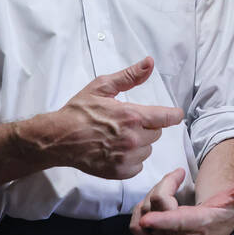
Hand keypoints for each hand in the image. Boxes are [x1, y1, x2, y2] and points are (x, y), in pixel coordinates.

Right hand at [33, 57, 183, 178]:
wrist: (58, 138)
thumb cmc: (78, 112)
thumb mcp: (102, 87)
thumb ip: (129, 76)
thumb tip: (149, 63)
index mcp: (132, 115)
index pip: (167, 117)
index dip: (174, 115)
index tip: (175, 115)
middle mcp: (132, 138)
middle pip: (156, 133)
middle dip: (147, 127)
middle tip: (128, 123)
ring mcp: (126, 157)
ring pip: (148, 149)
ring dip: (140, 144)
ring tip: (119, 137)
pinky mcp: (119, 171)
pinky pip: (138, 165)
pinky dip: (132, 159)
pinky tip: (117, 150)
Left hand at [129, 168, 233, 234]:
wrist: (213, 232)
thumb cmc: (224, 210)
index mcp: (198, 224)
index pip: (179, 222)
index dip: (163, 219)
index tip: (148, 218)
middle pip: (157, 203)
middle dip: (166, 184)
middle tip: (178, 176)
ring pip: (145, 210)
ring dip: (154, 195)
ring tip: (169, 190)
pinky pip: (136, 226)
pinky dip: (141, 210)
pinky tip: (155, 204)